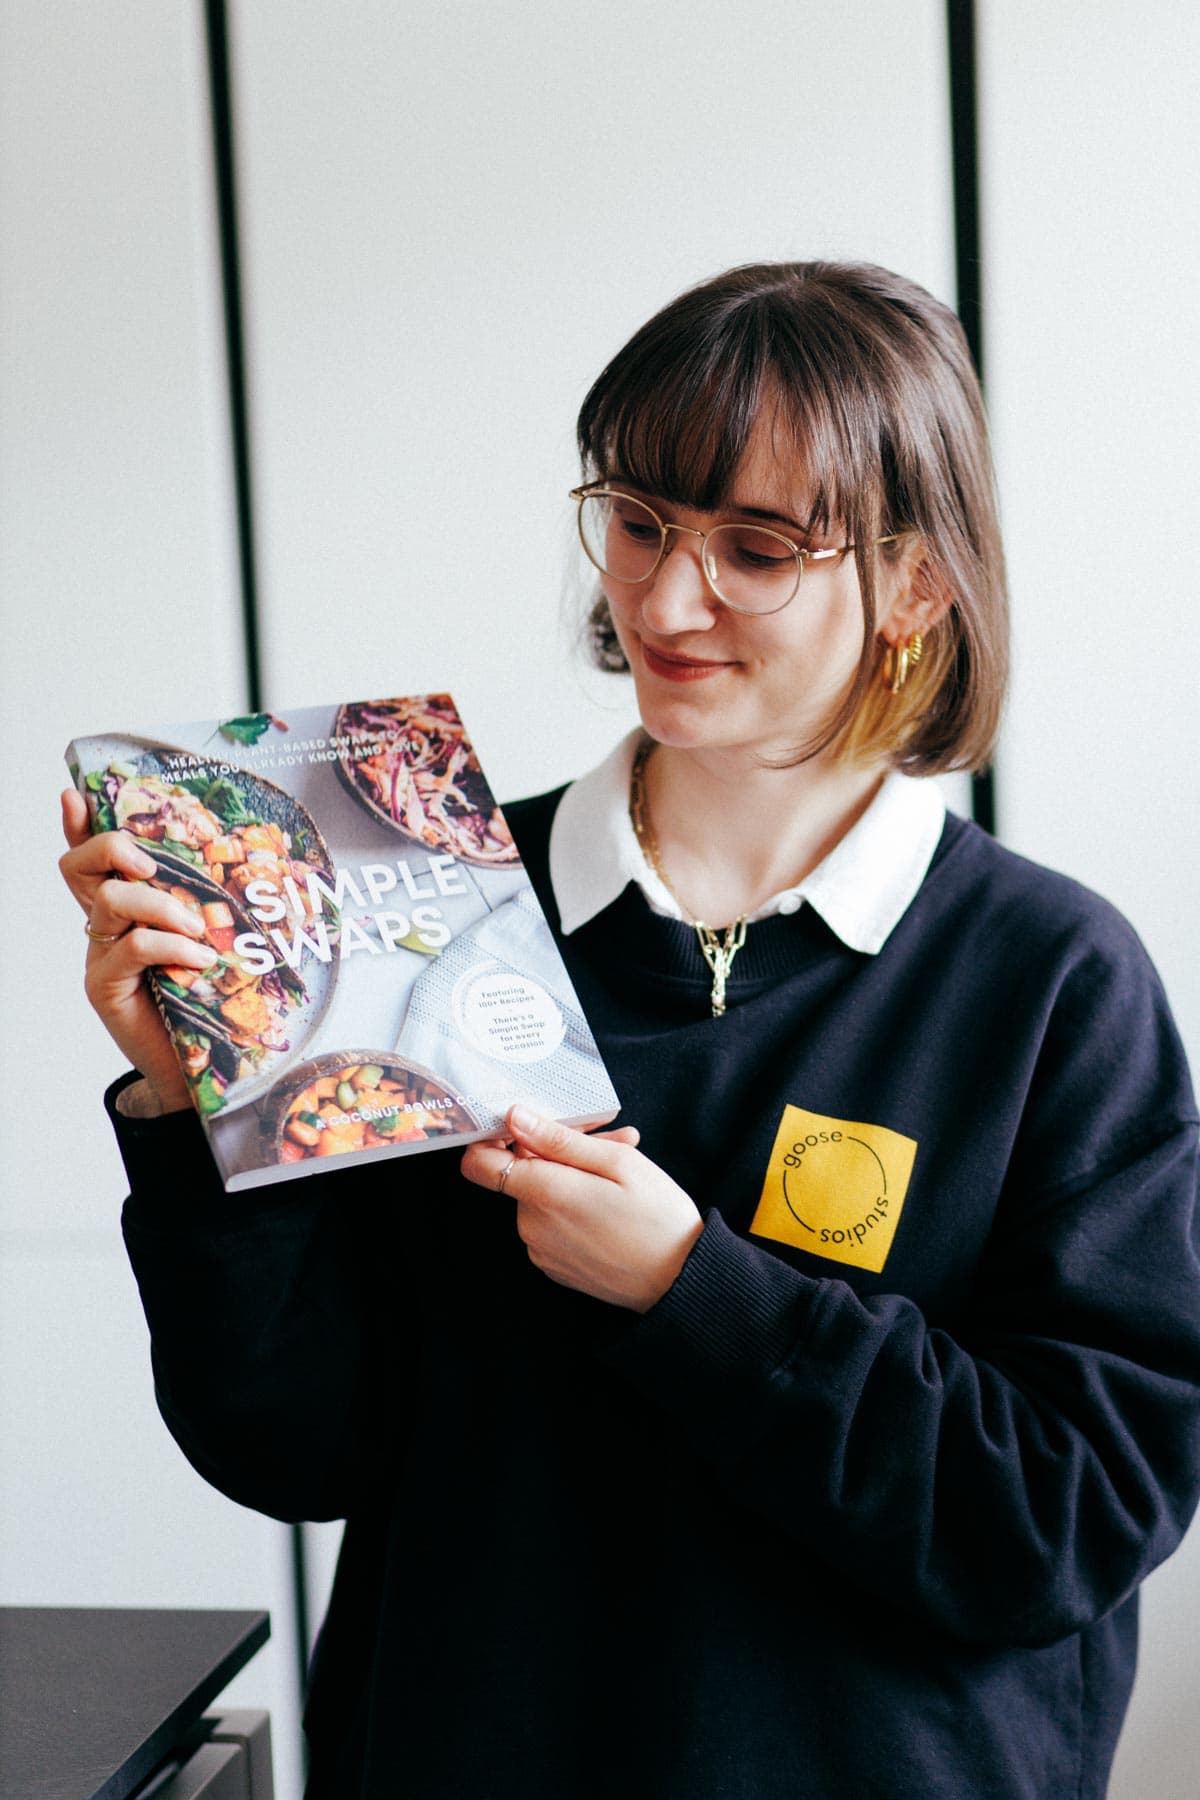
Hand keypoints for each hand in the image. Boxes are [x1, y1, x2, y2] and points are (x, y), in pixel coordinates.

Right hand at [59, 788, 220, 1110]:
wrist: (194, 1063)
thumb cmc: (203, 994)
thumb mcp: (206, 938)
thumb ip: (204, 904)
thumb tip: (238, 864)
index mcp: (124, 907)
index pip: (89, 859)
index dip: (76, 825)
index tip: (73, 794)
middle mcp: (103, 926)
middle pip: (80, 867)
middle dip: (114, 848)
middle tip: (153, 867)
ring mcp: (100, 956)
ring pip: (109, 900)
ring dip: (160, 904)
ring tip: (198, 930)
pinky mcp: (105, 987)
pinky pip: (132, 946)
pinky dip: (171, 946)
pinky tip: (199, 961)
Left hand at [461, 1106, 703, 1311]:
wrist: (680, 1281)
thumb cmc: (656, 1217)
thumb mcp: (617, 1163)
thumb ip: (558, 1140)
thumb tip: (514, 1117)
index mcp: (543, 1194)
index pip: (478, 1163)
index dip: (494, 1138)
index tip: (526, 1127)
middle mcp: (531, 1225)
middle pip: (522, 1172)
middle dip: (558, 1152)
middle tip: (610, 1140)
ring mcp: (541, 1249)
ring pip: (541, 1196)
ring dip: (573, 1177)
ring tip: (623, 1167)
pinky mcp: (554, 1265)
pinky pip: (552, 1223)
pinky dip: (574, 1205)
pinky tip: (613, 1199)